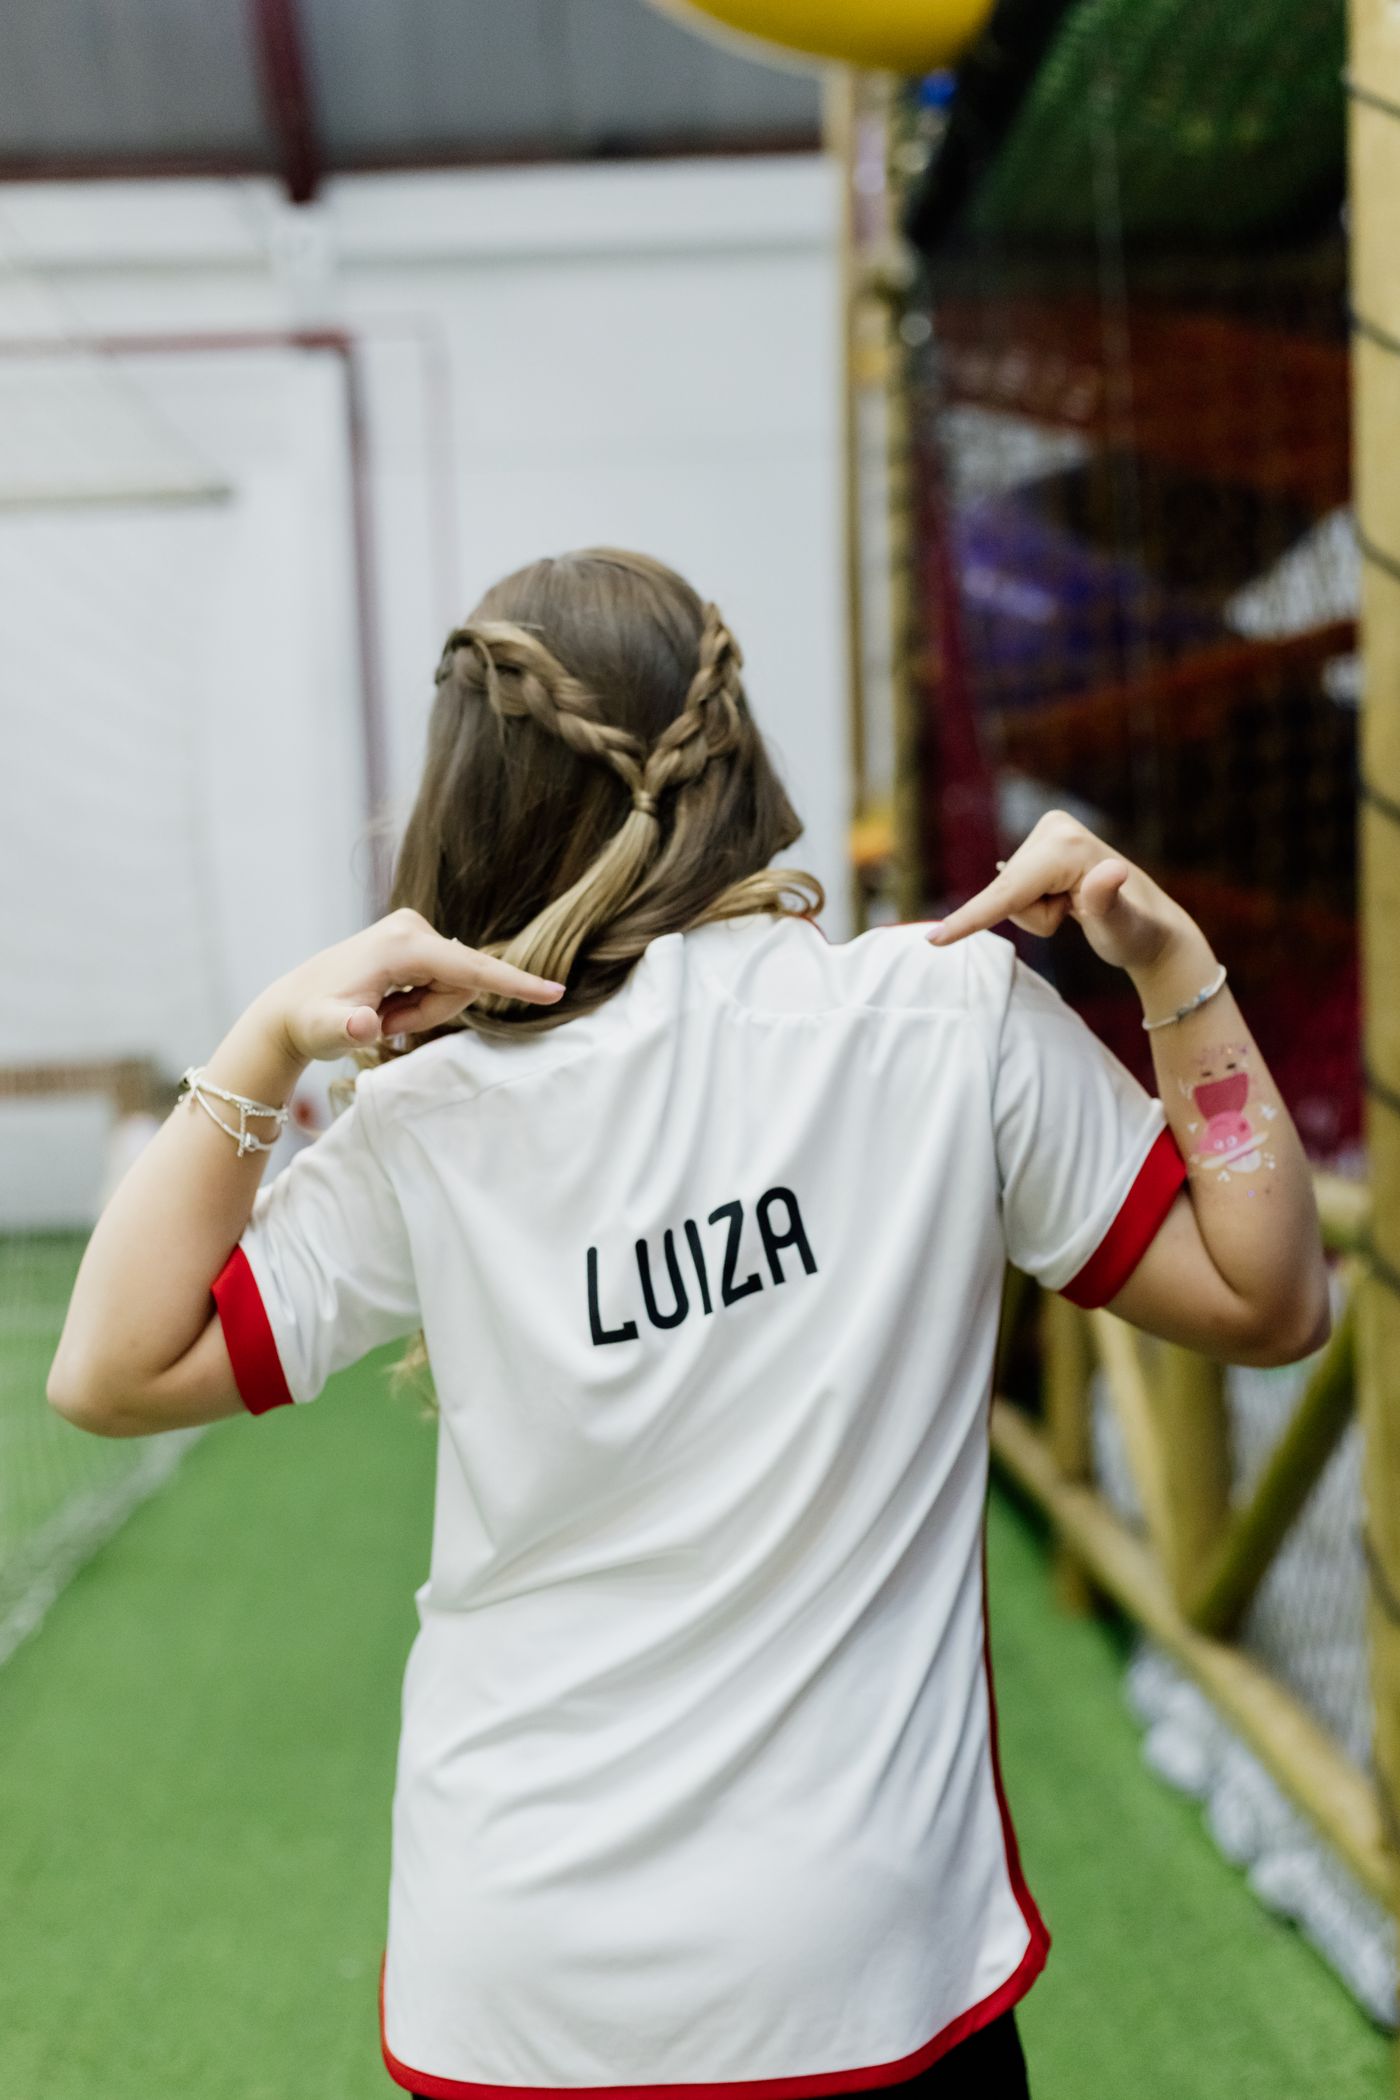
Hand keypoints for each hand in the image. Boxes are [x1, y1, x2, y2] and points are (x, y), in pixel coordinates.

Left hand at [266, 908, 564, 1062]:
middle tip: (385, 1025)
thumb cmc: (310, 1022)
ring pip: (453, 984)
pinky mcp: (414, 941)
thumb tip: (361, 1024)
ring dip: (422, 1011)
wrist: (291, 1009)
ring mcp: (413, 932)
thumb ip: (345, 1028)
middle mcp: (412, 929)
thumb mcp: (325, 1031)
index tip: (555, 992)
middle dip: (431, 1013)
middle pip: (463, 982)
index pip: (472, 969)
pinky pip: (441, 980)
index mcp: (403, 945)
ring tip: (380, 1016)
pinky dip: (416, 1002)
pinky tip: (383, 1004)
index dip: (515, 983)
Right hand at [926, 811, 1193, 975]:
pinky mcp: (1042, 844)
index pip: (1009, 892)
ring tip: (1073, 911)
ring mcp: (1046, 834)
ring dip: (1035, 912)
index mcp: (1065, 845)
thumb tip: (1112, 871)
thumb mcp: (1124, 928)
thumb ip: (1109, 902)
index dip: (971, 919)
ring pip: (1007, 892)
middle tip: (1073, 919)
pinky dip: (1031, 902)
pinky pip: (1013, 888)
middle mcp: (1053, 829)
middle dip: (1031, 916)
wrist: (1150, 927)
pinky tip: (1062, 900)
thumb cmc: (1139, 933)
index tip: (933, 939)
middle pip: (1005, 891)